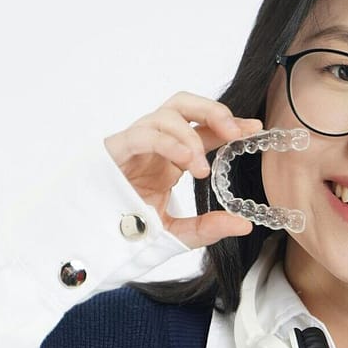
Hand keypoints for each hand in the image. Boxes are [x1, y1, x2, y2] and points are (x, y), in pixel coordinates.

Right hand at [104, 93, 262, 249]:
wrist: (91, 242)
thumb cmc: (127, 231)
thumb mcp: (177, 233)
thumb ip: (208, 228)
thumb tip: (244, 224)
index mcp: (170, 157)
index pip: (204, 129)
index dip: (230, 124)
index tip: (256, 129)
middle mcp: (155, 144)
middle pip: (184, 104)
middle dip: (214, 111)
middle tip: (236, 133)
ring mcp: (135, 144)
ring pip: (166, 114)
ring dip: (191, 136)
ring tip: (201, 168)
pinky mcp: (116, 150)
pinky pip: (145, 134)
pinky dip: (169, 143)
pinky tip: (187, 162)